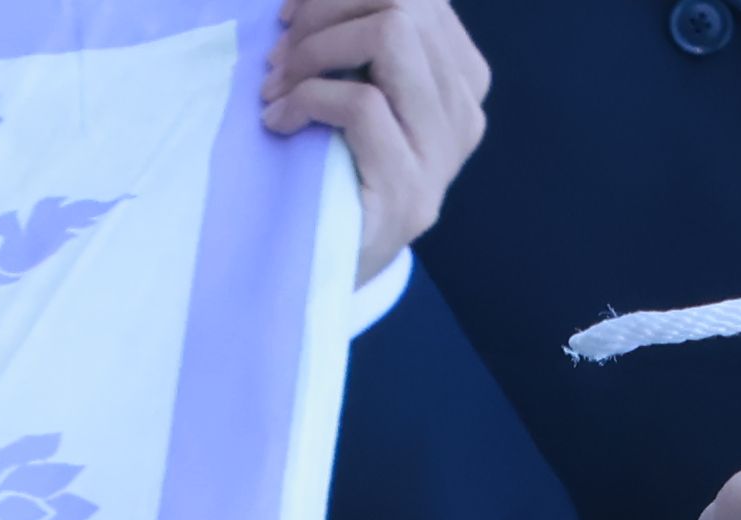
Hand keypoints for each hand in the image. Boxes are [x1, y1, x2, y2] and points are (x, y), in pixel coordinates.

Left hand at [264, 0, 490, 286]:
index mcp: (460, 77)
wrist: (331, 272)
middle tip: (278, 51)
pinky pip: (361, 102)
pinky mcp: (409, 187)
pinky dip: (306, 99)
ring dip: (314, 49)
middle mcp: (464, 108)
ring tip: (276, 85)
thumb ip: (361, 45)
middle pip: (405, 4)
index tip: (291, 15)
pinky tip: (279, 121)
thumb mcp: (358, 95)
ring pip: (390, 37)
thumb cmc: (336, 172)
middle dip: (324, 11)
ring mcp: (442, 151)